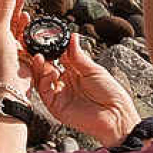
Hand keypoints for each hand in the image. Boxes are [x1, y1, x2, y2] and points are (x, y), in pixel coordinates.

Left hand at [0, 0, 33, 97]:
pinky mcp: (19, 51)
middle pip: (1, 15)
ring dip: (17, 11)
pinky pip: (22, 33)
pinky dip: (24, 24)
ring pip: (12, 23)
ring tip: (22, 0)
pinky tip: (27, 17)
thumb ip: (5, 8)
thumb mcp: (0, 30)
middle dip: (9, 2)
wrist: (12, 86)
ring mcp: (6, 45)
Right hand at [31, 33, 139, 147]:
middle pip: (46, 68)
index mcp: (74, 72)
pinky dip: (43, 81)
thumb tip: (72, 37)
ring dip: (38, 68)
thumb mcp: (94, 70)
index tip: (46, 39)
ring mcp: (59, 95)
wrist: (115, 115)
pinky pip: (44, 92)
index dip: (51, 49)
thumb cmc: (110, 93)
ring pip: (41, 79)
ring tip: (40, 57)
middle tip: (37, 48)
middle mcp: (65, 83)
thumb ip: (78, 56)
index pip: (57, 58)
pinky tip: (51, 72)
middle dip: (40, 58)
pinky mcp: (56, 106)